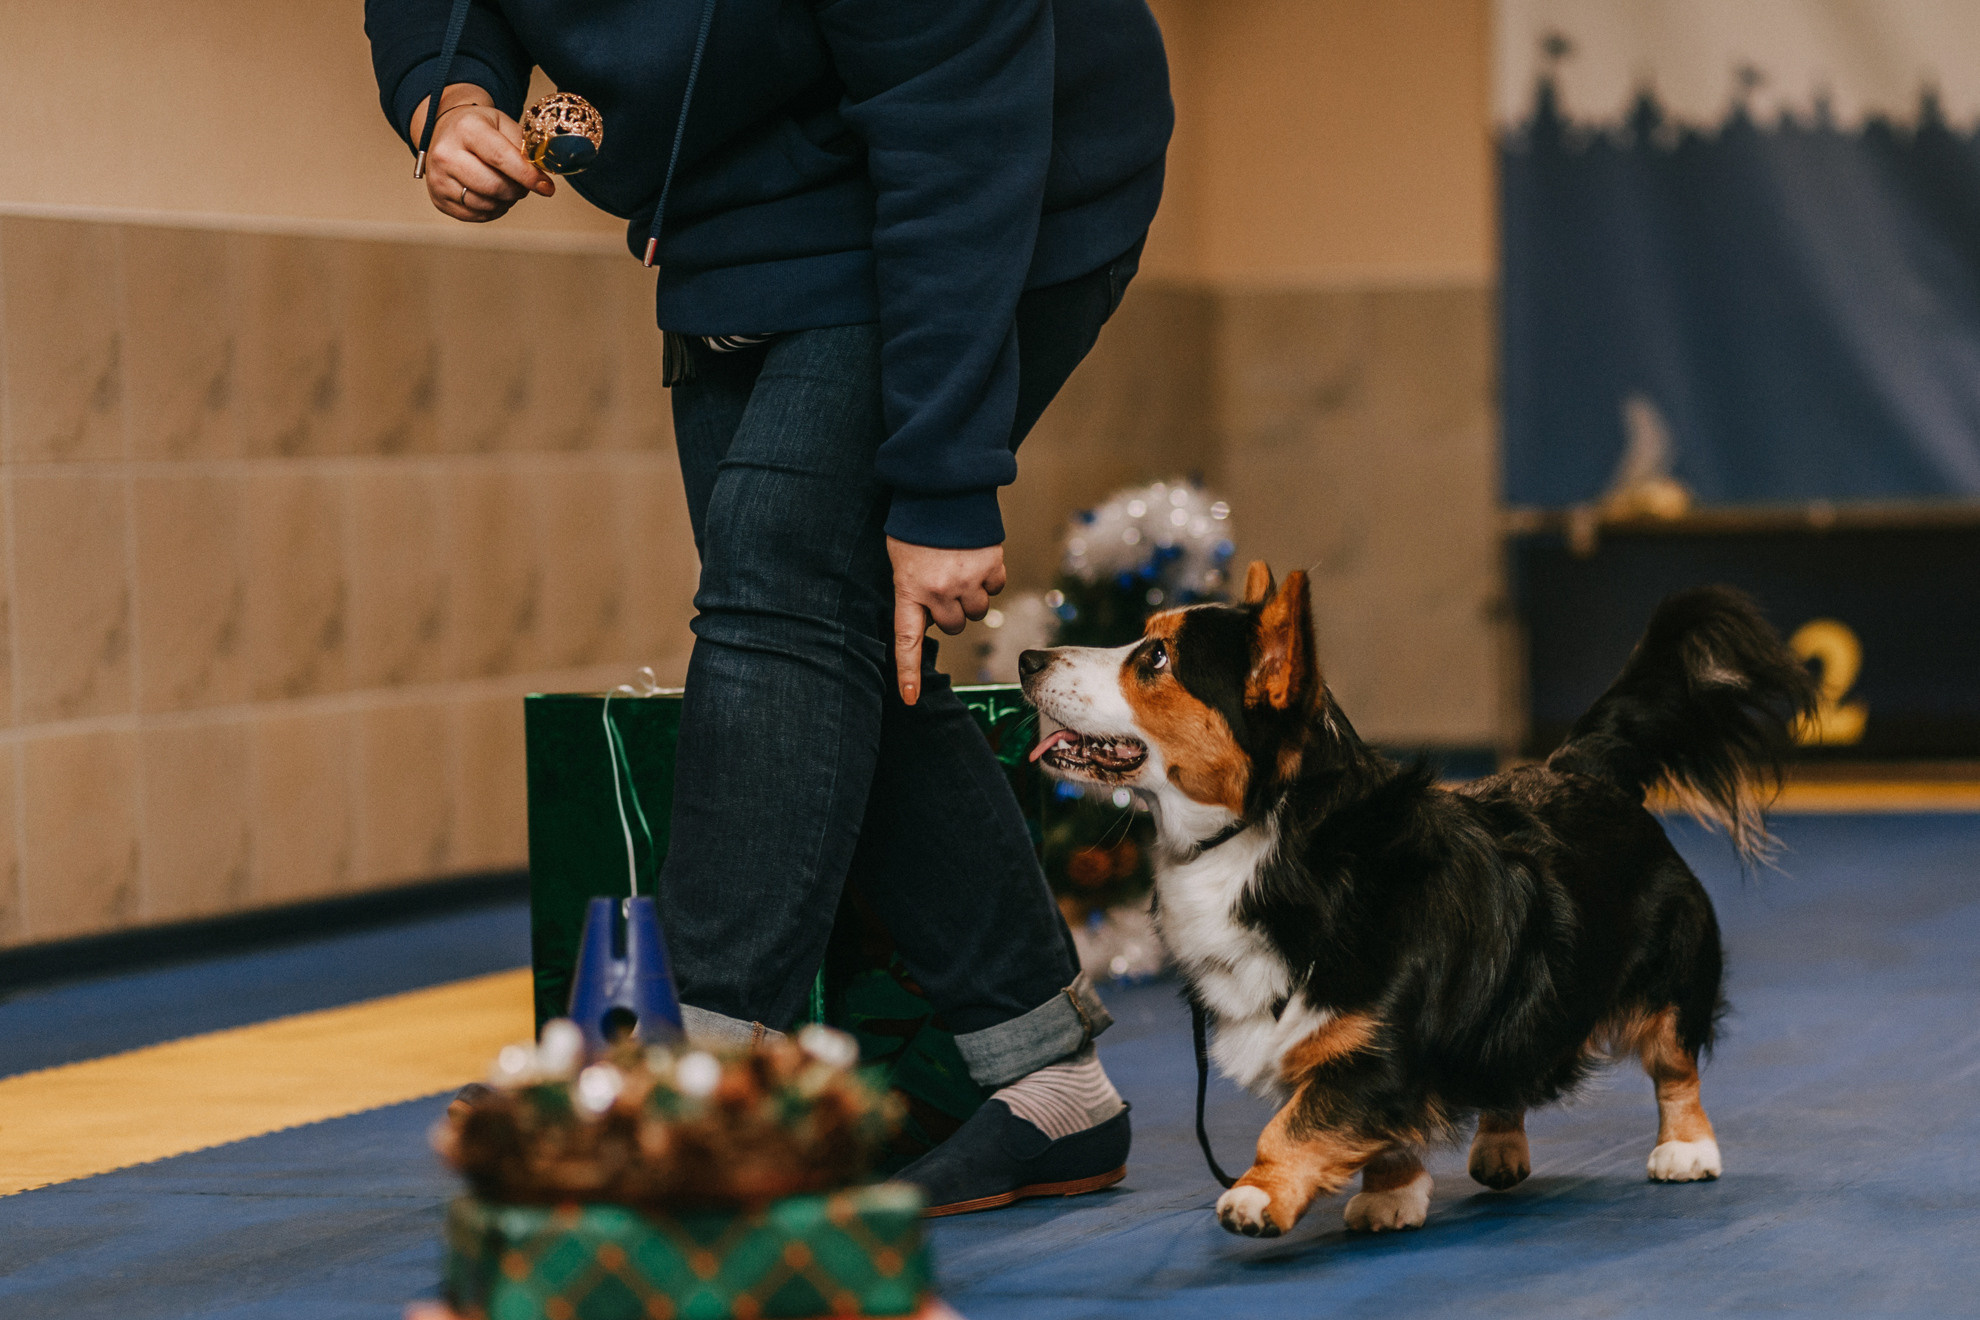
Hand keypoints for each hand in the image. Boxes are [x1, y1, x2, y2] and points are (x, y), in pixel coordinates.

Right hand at [410, 83, 554, 221]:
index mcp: (466, 129)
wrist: (444, 132)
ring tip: (507, 186)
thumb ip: (524, 147)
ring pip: (486, 205)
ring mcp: (438, 179)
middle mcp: (446, 154)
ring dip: (506, 201)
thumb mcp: (502, 123)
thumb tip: (542, 175)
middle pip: (494, 186)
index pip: (501, 158)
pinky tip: (493, 195)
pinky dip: (493, 210)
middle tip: (525, 184)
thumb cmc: (479, 128)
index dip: (527, 176)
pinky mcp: (439, 199)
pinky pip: (476, 215)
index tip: (546, 187)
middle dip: (518, 190)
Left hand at [888, 537, 1006, 704]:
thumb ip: (913, 588)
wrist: (943, 488)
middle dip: (952, 610)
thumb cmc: (917, 522)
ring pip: (978, 610)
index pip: (907, 640)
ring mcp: (966, 580)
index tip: (909, 698)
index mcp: (909, 589)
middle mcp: (938, 590)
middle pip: (954, 624)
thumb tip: (931, 614)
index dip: (908, 671)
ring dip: (973, 595)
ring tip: (961, 567)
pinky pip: (995, 587)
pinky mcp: (990, 566)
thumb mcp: (901, 558)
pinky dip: (990, 577)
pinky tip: (977, 558)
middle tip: (945, 583)